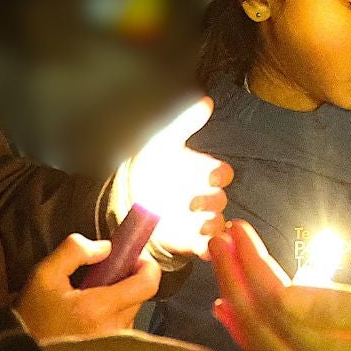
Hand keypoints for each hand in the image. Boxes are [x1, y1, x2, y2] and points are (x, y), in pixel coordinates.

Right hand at [18, 234, 159, 338]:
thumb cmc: (33, 315)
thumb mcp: (44, 274)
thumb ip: (74, 251)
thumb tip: (105, 247)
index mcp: (99, 308)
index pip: (147, 284)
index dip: (146, 264)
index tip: (132, 256)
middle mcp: (113, 328)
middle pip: (140, 295)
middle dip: (126, 278)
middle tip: (102, 272)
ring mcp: (113, 343)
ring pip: (131, 310)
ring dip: (119, 298)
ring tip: (90, 296)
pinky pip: (122, 325)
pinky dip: (112, 314)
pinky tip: (89, 315)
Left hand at [110, 98, 232, 264]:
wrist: (128, 193)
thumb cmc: (151, 164)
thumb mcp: (164, 141)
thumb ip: (185, 122)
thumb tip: (207, 101)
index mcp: (203, 172)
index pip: (222, 173)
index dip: (217, 175)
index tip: (209, 176)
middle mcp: (205, 195)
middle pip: (220, 200)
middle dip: (209, 200)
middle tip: (192, 201)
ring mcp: (199, 219)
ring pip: (216, 224)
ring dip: (210, 225)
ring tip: (197, 224)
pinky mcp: (190, 240)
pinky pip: (206, 248)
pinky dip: (207, 249)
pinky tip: (200, 247)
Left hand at [209, 221, 350, 350]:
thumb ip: (348, 307)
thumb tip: (287, 290)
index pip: (281, 307)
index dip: (254, 265)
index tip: (235, 230)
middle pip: (262, 334)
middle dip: (235, 282)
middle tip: (218, 241)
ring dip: (242, 316)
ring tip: (222, 276)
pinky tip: (247, 326)